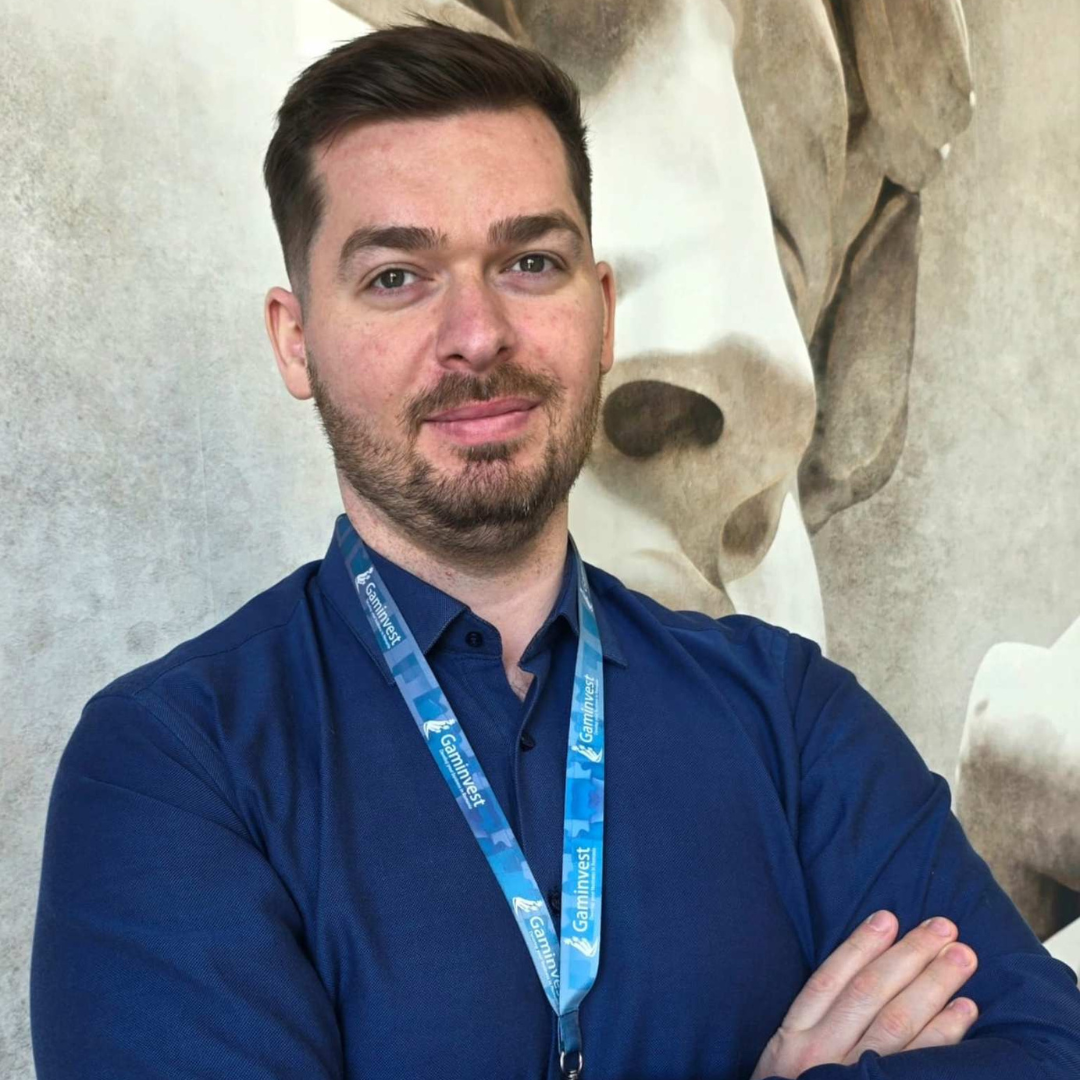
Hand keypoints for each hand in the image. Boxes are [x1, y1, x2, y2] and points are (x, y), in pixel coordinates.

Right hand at [750, 911, 978, 1078]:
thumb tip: (862, 973)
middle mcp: (819, 1055)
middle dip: (909, 957)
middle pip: (869, 994)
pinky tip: (964, 1012)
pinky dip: (942, 1034)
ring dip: (933, 986)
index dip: (860, 945)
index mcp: (792, 1038)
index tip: (889, 917)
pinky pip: (914, 1062)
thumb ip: (813, 1024)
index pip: (829, 980)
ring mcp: (849, 1079)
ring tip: (962, 958)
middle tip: (944, 929)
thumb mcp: (783, 1059)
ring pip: (895, 1023)